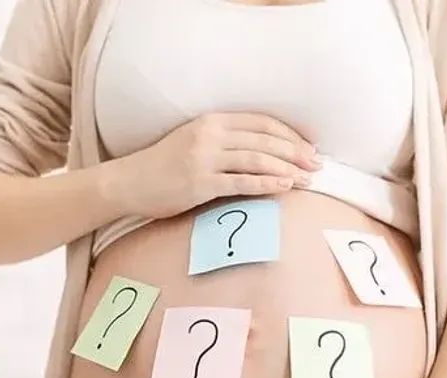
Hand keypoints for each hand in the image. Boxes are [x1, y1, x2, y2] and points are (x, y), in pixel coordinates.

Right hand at [112, 112, 321, 219]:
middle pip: (265, 140)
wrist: (129, 183)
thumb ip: (226, 142)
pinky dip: (267, 183)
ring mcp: (205, 158)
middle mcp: (210, 135)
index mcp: (212, 120)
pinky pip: (242, 182)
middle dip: (296, 153)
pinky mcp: (201, 183)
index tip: (310, 146)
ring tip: (308, 180)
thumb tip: (265, 153)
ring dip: (288, 169)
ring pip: (258, 159)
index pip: (262, 122)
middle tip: (317, 165)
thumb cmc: (164, 166)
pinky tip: (285, 187)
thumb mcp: (195, 141)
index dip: (290, 134)